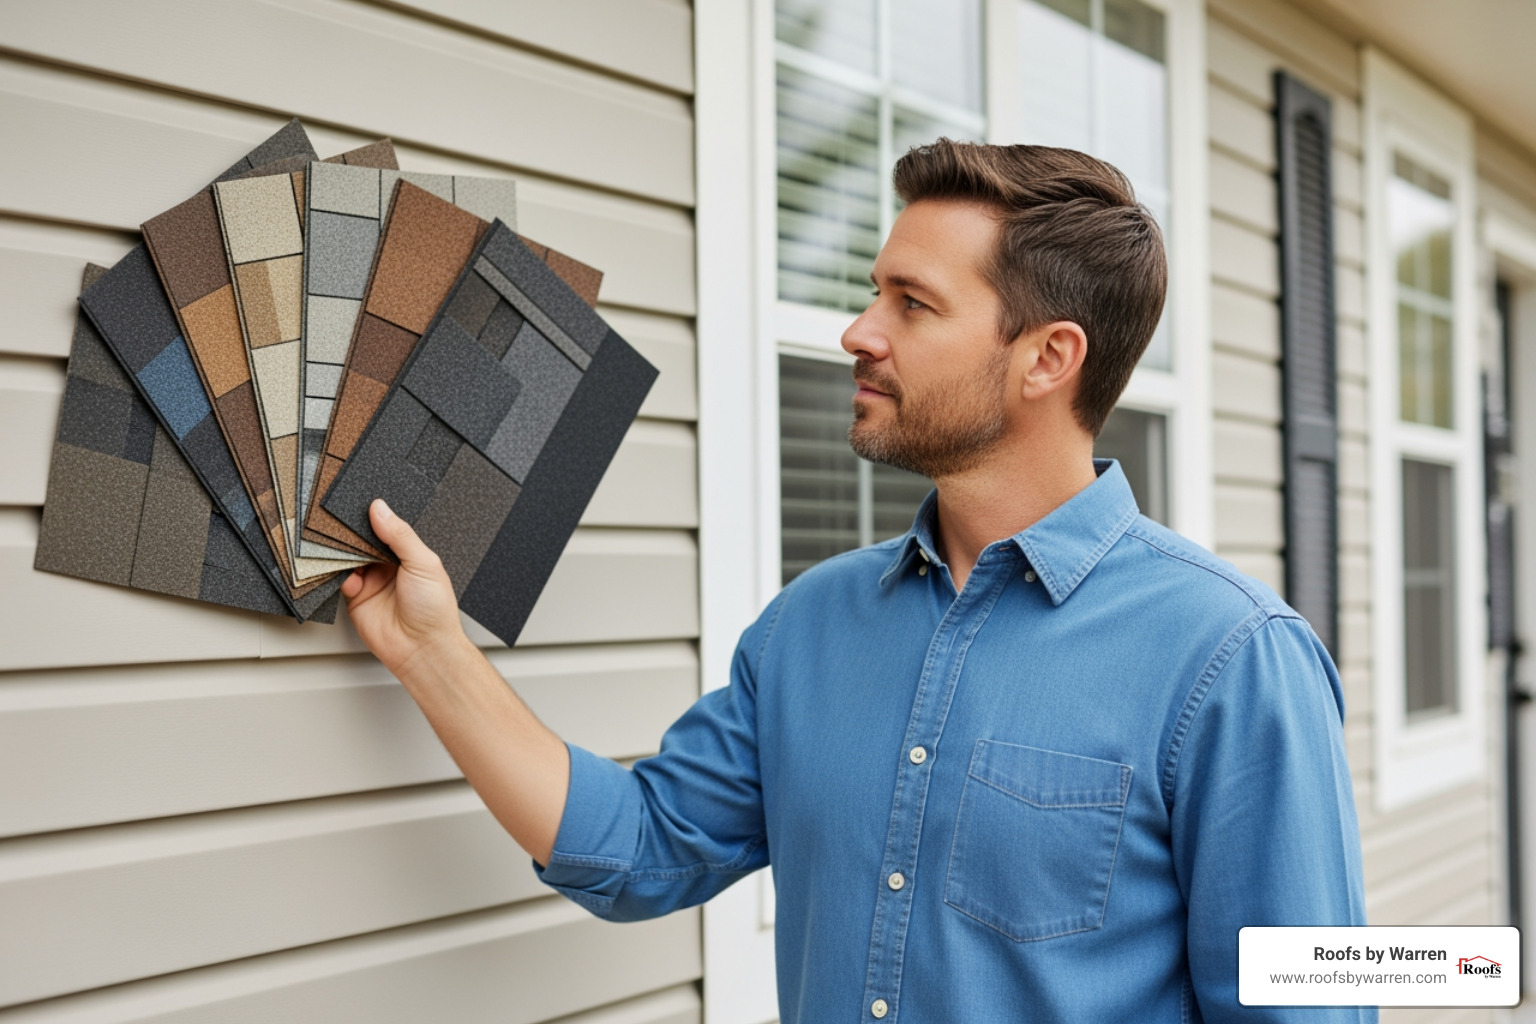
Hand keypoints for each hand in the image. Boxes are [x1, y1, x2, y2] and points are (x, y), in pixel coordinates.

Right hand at [342, 499, 468, 673]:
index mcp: (408, 554)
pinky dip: (338, 575)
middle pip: (364, 542)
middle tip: (342, 521)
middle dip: (353, 534)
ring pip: (349, 559)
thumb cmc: (434, 609)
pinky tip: (347, 575)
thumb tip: (381, 509)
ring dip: (343, 552)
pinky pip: (340, 581)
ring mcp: (371, 582)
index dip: (374, 518)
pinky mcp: (356, 599)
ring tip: (339, 544)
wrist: (422, 648)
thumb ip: (400, 536)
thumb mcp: (423, 563)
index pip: (386, 529)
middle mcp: (389, 566)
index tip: (360, 505)